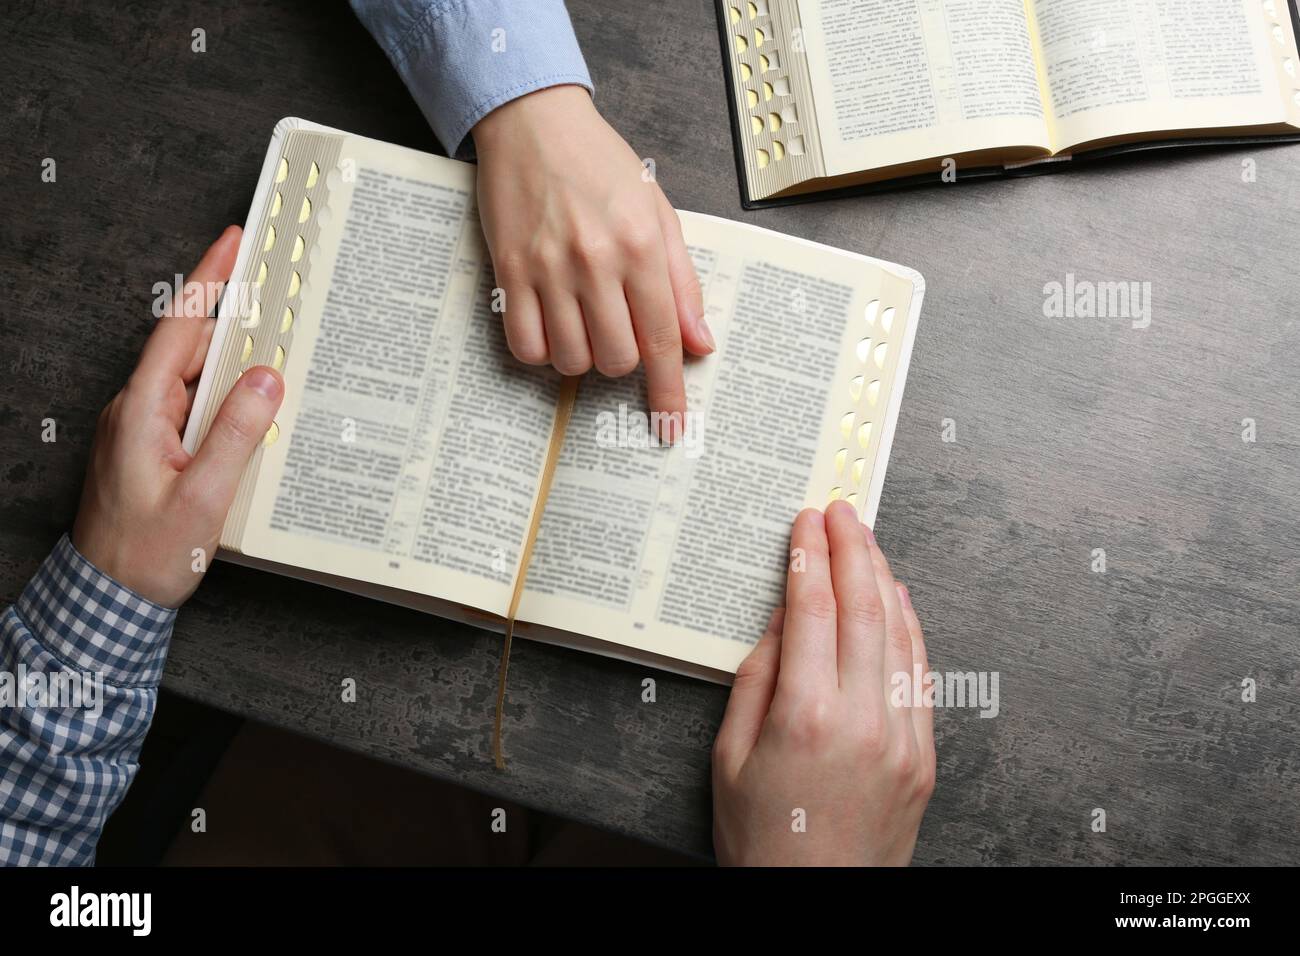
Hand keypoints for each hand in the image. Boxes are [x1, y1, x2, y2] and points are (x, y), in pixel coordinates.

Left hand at [72, 227, 283, 607]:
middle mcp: (136, 412)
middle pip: (190, 349)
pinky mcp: (152, 451)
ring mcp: (142, 431)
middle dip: (233, 317)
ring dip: (233, 364)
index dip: (208, 281)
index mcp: (142, 411)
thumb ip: (236, 434)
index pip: (179, 328)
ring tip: (278, 348)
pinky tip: (252, 409)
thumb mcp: (203, 498)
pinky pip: (192, 408)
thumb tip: (266, 379)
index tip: (233, 243)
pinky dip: (224, 398)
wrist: (108, 600)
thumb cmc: (147, 555)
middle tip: (276, 292)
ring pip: (193, 380)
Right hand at [472, 85, 712, 430]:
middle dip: (621, 360)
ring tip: (581, 321)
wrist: (534, 122)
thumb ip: (682, 283)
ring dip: (581, 356)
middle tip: (614, 327)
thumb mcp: (658, 213)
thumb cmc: (601, 166)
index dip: (669, 392)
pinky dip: (541, 351)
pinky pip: (525, 346)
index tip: (673, 427)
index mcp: (642, 246)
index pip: (662, 340)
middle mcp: (596, 261)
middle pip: (616, 359)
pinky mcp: (508, 271)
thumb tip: (701, 344)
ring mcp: (548, 268)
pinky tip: (549, 324)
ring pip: (571, 360)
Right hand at [712, 501, 935, 865]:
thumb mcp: (730, 757)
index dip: (809, 557)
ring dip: (882, 578)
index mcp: (805, 717)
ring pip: (897, 633)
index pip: (812, 610)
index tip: (805, 522)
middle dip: (851, 549)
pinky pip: (918, 673)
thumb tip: (783, 617)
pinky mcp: (923, 755)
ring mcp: (901, 737)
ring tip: (866, 540)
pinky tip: (897, 599)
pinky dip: (909, 627)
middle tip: (841, 510)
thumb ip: (756, 679)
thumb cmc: (764, 838)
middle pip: (862, 608)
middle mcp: (861, 719)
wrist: (819, 902)